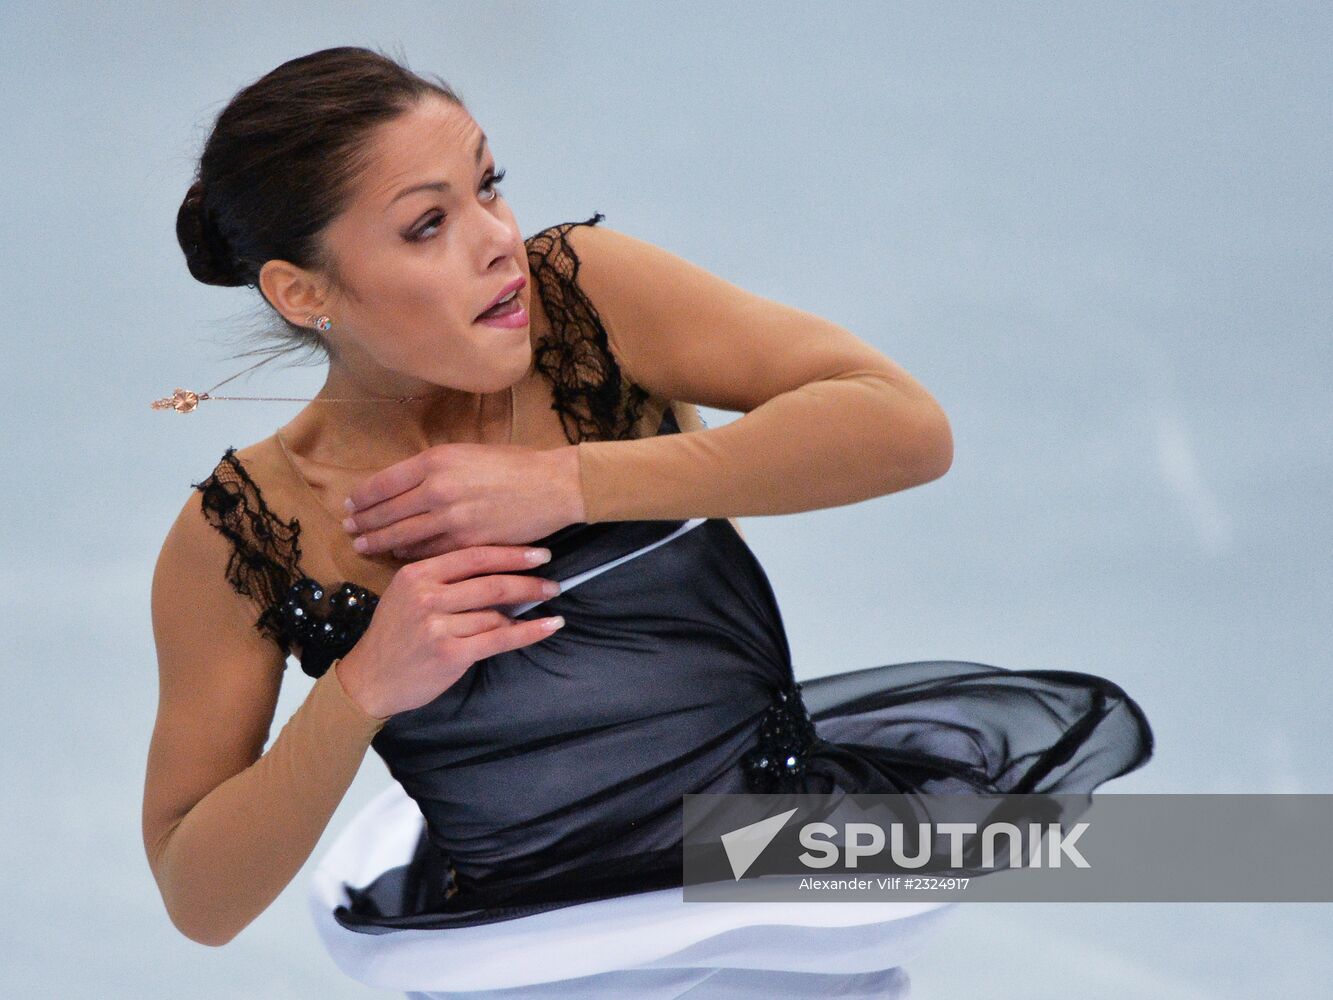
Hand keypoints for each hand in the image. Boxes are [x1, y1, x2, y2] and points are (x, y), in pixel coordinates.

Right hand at [335, 544, 565, 718]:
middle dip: (529, 582)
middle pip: (491, 583)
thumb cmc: (394, 635)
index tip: (539, 553)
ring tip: (544, 609)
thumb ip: (444, 579)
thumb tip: (497, 569)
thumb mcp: (407, 594)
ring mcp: (437, 626)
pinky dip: (528, 632)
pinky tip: (548, 626)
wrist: (369, 679)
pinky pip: (499, 639)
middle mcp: (426, 596)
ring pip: (495, 613)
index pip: (474, 556)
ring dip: (524, 612)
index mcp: (417, 574)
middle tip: (554, 582)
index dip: (511, 553)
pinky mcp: (450, 653)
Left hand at [341, 442, 584, 558]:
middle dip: (363, 523)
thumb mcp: (466, 452)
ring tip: (363, 546)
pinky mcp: (467, 543)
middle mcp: (437, 489)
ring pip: (402, 536)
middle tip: (348, 530)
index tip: (349, 505)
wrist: (552, 486)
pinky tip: (400, 557)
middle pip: (386, 512)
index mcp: (435, 461)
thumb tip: (405, 483)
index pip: (383, 483)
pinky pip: (429, 552)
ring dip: (379, 542)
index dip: (361, 497)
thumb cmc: (514, 465)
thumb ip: (434, 468)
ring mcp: (452, 519)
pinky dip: (411, 555)